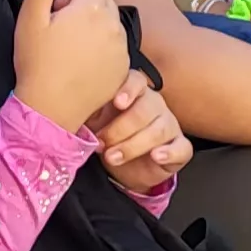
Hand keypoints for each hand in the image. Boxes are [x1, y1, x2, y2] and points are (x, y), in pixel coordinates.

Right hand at [10, 0, 129, 132]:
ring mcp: (122, 48)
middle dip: (84, 8)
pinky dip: (103, 50)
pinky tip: (82, 65)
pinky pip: (117, 47)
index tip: (56, 13)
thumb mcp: (30, 20)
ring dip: (94, 28)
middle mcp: (114, 24)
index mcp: (92, 7)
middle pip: (103, 0)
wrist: (50, 109)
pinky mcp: (124, 69)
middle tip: (61, 31)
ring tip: (71, 50)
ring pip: (110, 24)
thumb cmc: (36, 62)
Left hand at [89, 71, 189, 189]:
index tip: (117, 103)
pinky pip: (181, 147)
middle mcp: (155, 105)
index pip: (136, 81)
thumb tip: (70, 109)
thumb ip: (88, 113)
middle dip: (121, 128)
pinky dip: (168, 152)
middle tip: (102, 143)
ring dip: (134, 145)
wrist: (125, 169)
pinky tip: (156, 156)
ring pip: (159, 129)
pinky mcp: (180, 148)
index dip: (128, 89)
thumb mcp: (94, 124)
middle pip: (146, 109)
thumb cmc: (108, 138)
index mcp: (134, 93)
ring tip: (113, 157)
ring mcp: (170, 125)